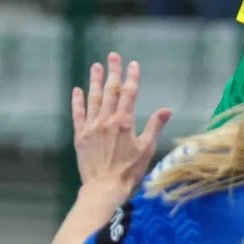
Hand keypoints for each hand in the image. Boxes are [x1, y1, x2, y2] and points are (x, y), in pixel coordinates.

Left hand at [71, 53, 172, 193]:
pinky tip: (77, 90)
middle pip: (111, 91)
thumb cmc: (129, 171)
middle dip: (113, 72)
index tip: (133, 64)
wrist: (104, 187)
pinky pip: (78, 115)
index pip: (129, 93)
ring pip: (94, 99)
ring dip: (95, 81)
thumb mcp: (146, 149)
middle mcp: (106, 120)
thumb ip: (154, 127)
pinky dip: (78, 102)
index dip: (131, 77)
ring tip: (96, 67)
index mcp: (124, 122)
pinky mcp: (80, 136)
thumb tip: (166, 110)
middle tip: (113, 56)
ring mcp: (91, 127)